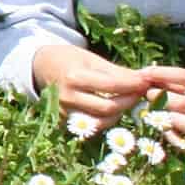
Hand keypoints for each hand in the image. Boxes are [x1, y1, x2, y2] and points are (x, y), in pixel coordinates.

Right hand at [31, 45, 148, 122]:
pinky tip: (112, 108)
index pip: (111, 86)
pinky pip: (91, 125)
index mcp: (74, 77)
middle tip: (140, 93)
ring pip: (101, 122)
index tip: (145, 81)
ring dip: (119, 113)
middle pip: (108, 108)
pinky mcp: (64, 121)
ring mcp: (64, 112)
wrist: (39, 67)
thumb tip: (143, 79)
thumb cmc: (68, 59)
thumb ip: (116, 71)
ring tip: (126, 101)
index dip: (132, 85)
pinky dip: (105, 119)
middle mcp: (68, 97)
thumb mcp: (90, 58)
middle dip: (129, 101)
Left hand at [141, 66, 184, 154]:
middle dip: (161, 99)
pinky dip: (174, 139)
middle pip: (184, 104)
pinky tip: (166, 130)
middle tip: (149, 95)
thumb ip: (171, 81)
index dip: (162, 74)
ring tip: (158, 113)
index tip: (144, 73)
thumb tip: (143, 75)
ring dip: (168, 120)